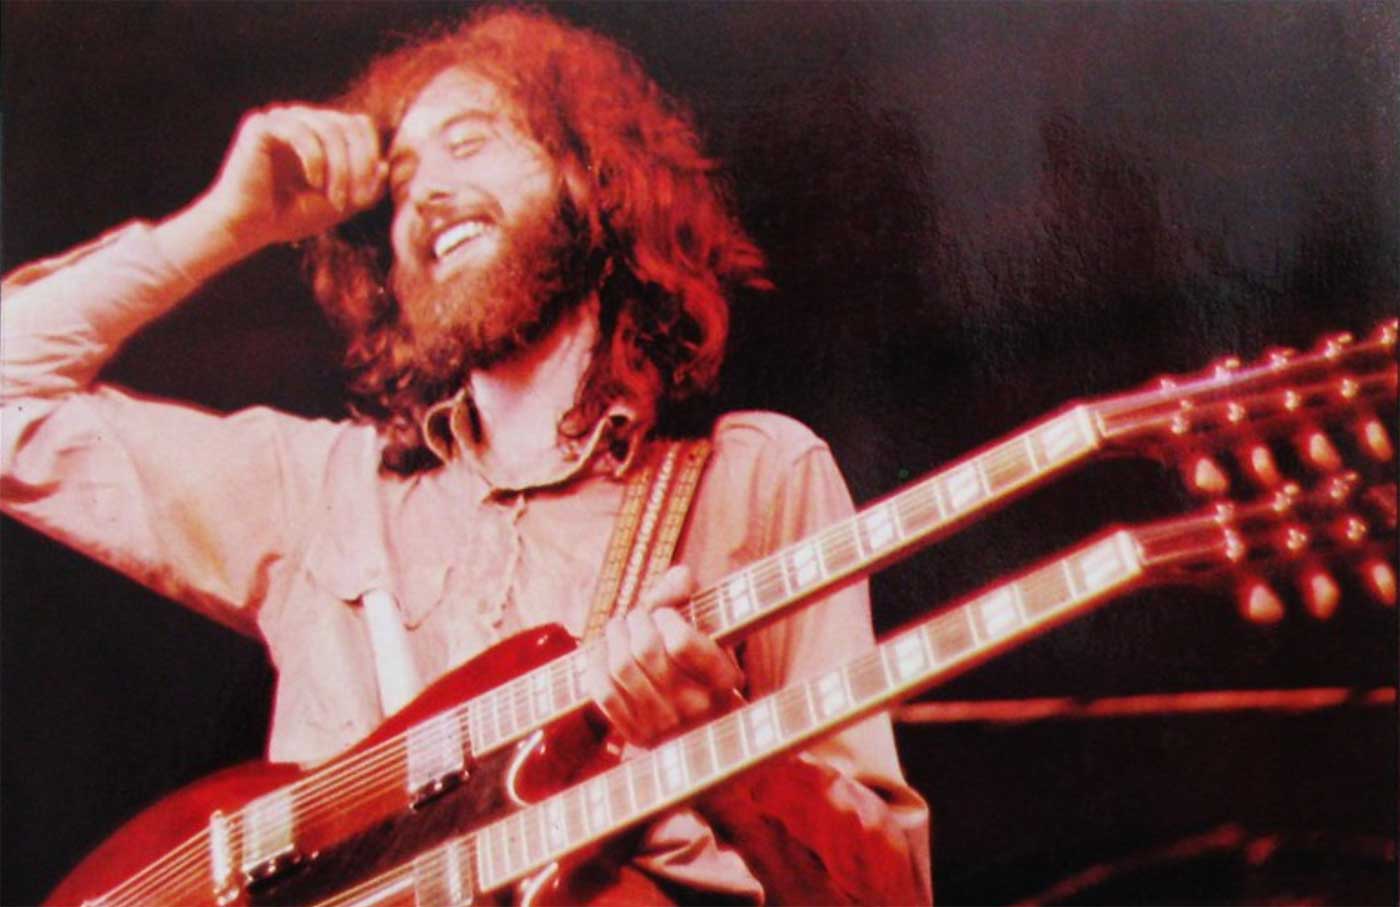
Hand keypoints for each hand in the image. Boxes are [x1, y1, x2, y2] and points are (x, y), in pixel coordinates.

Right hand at [200, 105, 386, 256]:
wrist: (247, 228)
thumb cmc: (290, 217)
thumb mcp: (339, 204)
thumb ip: (365, 187)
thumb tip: (385, 165)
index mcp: (320, 133)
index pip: (358, 125)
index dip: (370, 156)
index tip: (366, 195)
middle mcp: (301, 119)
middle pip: (347, 124)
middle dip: (359, 165)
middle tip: (355, 200)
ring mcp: (280, 119)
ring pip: (328, 129)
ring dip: (339, 168)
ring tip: (335, 200)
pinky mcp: (261, 126)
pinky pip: (301, 132)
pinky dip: (315, 160)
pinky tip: (313, 184)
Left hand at [584, 566, 743, 745]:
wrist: (706, 732)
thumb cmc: (704, 669)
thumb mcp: (711, 633)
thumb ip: (692, 598)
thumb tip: (679, 574)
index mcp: (724, 678)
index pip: (680, 641)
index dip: (665, 616)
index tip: (665, 613)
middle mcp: (696, 706)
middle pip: (645, 648)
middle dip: (635, 620)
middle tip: (637, 615)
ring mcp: (665, 725)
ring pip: (621, 667)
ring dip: (614, 636)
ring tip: (619, 627)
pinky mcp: (638, 736)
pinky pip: (604, 692)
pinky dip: (597, 665)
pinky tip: (603, 652)